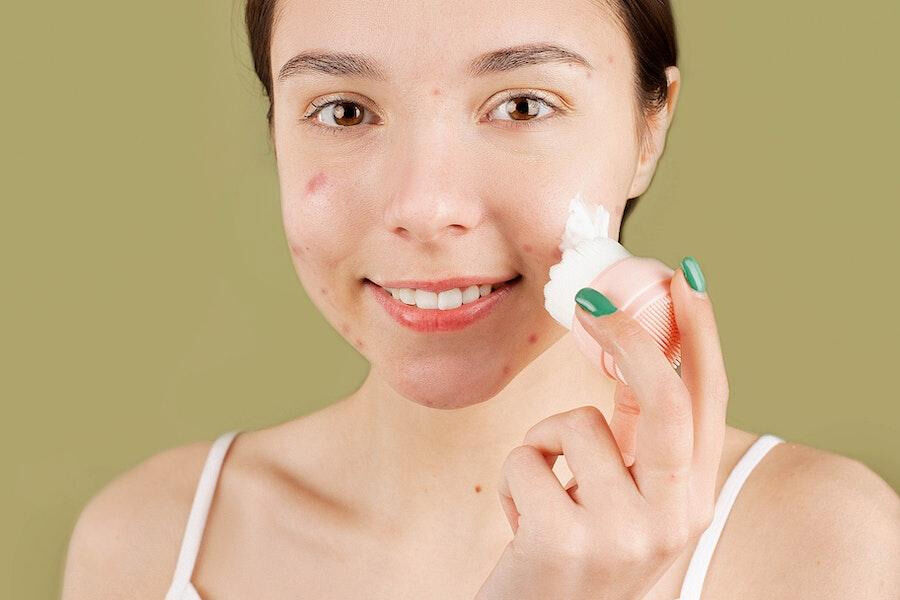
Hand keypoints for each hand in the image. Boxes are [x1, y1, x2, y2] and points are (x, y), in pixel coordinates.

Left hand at [475, 265, 728, 599]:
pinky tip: (522, 522)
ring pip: (575, 424)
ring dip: (543, 443)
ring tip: (544, 491)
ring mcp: (622, 536)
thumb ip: (634, 438)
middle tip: (590, 299)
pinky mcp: (564, 544)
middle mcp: (672, 521)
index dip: (699, 335)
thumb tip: (629, 348)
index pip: (707, 402)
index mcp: (690, 501)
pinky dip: (513, 479)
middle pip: (664, 399)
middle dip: (628, 336)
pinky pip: (526, 459)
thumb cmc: (574, 554)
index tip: (683, 279)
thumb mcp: (623, 499)